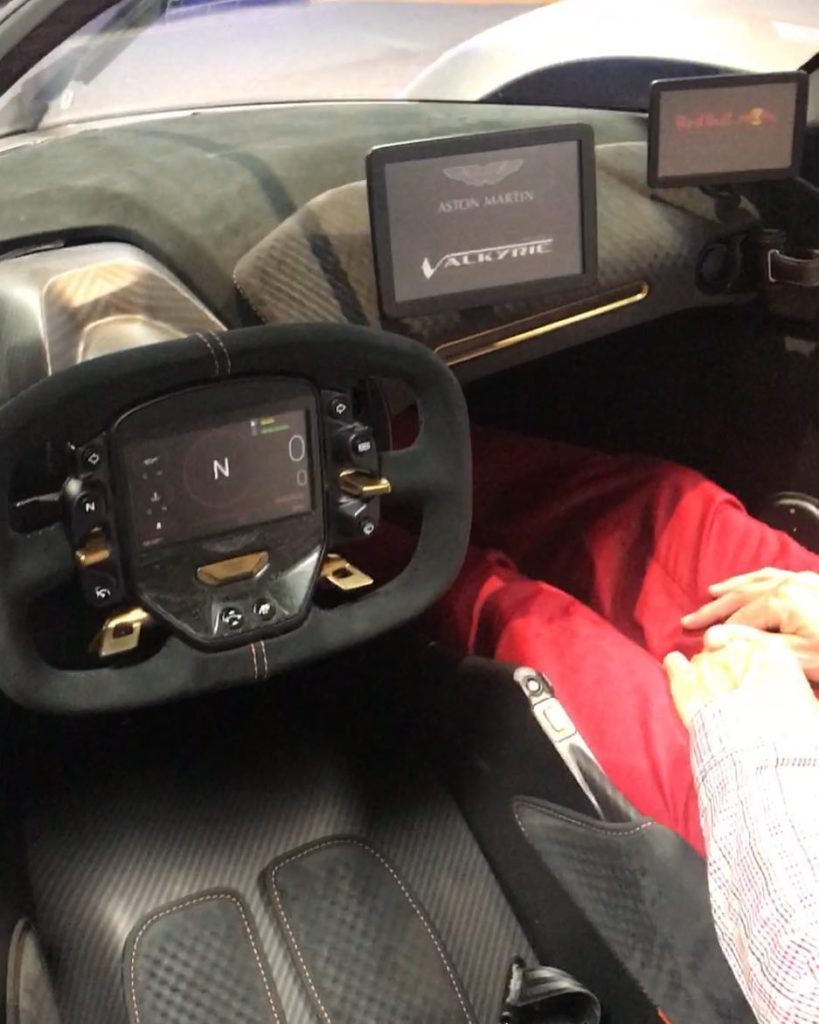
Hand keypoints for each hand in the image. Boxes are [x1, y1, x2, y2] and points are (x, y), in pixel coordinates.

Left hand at [665, 626, 814, 728]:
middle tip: (729, 693)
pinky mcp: (685, 680)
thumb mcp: (803, 703)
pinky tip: (678, 674)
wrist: (760, 756)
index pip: (749, 641)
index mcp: (771, 652)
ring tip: (709, 698)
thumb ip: (786, 683)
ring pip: (700, 659)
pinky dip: (675, 667)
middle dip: (724, 666)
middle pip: (723, 649)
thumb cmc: (788, 736)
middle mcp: (738, 650)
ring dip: (703, 674)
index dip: (743, 657)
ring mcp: (709, 663)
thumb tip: (784, 692)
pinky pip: (673, 662)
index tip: (745, 674)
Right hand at [681, 569, 818, 682]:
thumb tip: (716, 636)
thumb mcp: (798, 655)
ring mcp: (802, 579)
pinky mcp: (813, 582)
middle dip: (714, 609)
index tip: (703, 647)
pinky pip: (776, 575)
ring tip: (711, 593)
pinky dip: (756, 579)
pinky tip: (749, 582)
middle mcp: (788, 583)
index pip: (740, 618)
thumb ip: (755, 642)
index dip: (719, 632)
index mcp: (782, 600)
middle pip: (742, 596)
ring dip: (732, 588)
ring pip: (757, 581)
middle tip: (689, 620)